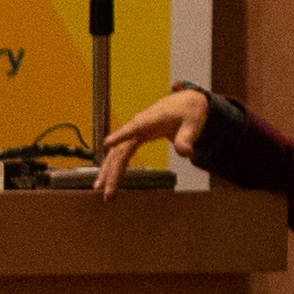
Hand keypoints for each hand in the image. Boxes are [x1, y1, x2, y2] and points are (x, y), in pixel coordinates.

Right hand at [97, 86, 212, 178]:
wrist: (185, 103)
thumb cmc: (188, 112)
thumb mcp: (193, 124)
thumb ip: (187, 139)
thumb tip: (185, 153)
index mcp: (151, 119)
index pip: (134, 128)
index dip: (121, 135)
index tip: (107, 144)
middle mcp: (137, 126)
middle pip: (120, 149)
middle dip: (112, 170)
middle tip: (107, 190)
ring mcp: (133, 133)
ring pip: (116, 154)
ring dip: (107, 171)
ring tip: (99, 189)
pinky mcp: (133, 139)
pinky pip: (120, 155)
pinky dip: (112, 167)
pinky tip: (105, 180)